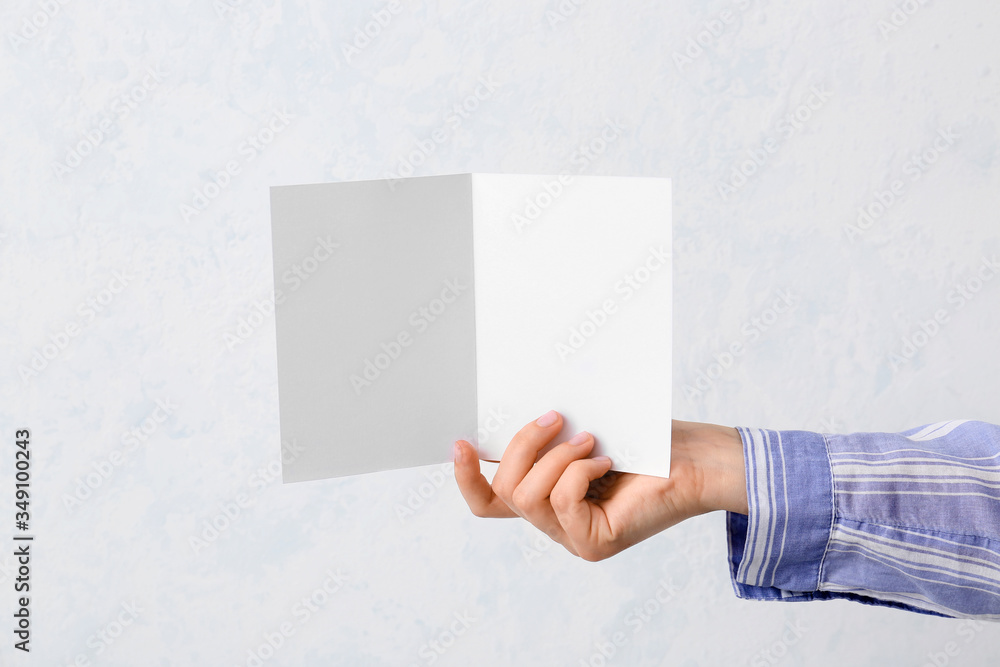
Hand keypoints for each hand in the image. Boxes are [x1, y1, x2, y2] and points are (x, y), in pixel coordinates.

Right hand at [453, 410, 746, 561]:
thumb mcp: (583, 429)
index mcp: (546, 495)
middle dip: (520, 447)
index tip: (460, 442)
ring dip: (555, 458)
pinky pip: (561, 502)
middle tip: (553, 417)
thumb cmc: (646, 440)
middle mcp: (554, 522)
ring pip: (526, 497)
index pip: (489, 500)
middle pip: (502, 494)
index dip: (468, 476)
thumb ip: (547, 433)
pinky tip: (608, 460)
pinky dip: (580, 471)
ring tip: (589, 440)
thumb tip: (512, 412)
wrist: (696, 459)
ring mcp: (572, 537)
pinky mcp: (593, 543)